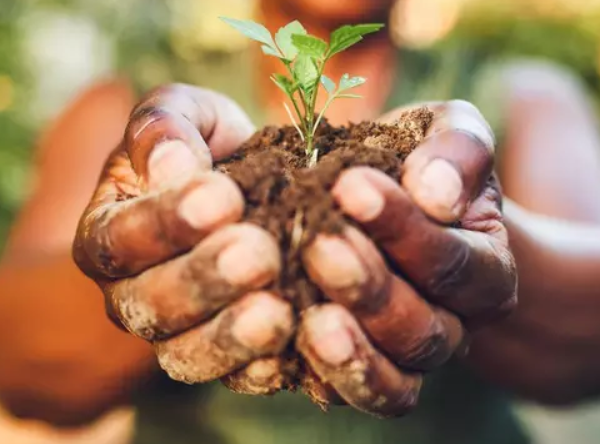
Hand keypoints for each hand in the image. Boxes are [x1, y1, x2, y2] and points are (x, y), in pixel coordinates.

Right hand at [73, 85, 293, 383]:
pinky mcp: (219, 356)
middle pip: (152, 302)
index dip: (168, 220)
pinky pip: (232, 376)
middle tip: (258, 254)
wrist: (244, 187)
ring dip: (230, 336)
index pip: (121, 235)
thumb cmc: (207, 148)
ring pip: (186, 352)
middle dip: (206, 279)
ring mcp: (173, 333)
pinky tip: (295, 343)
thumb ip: (165, 127)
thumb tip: (171, 164)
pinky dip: (260, 367)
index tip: (223, 198)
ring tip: (277, 313)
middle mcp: (130, 293)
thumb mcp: (186, 116)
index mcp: (108, 233)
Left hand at [296, 100, 516, 416]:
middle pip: (422, 328)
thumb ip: (457, 152)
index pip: (454, 261)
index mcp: (484, 271)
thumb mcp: (448, 135)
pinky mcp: (357, 367)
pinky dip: (317, 374)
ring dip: (348, 349)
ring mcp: (403, 354)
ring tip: (307, 317)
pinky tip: (280, 338)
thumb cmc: (421, 166)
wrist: (391, 204)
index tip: (350, 186)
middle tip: (318, 244)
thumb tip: (436, 194)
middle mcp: (451, 324)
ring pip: (392, 375)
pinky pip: (346, 393)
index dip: (404, 228)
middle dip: (368, 286)